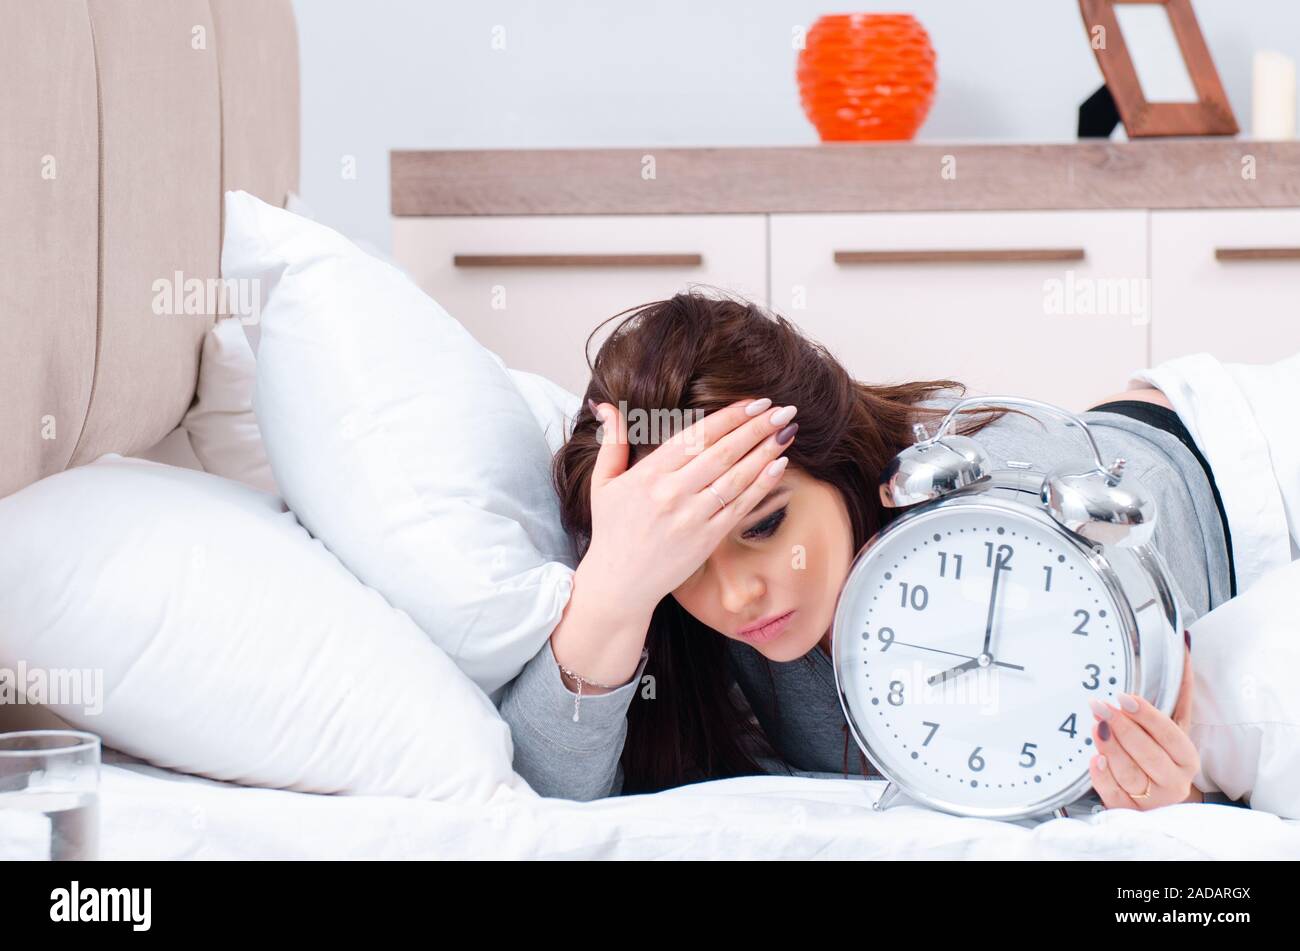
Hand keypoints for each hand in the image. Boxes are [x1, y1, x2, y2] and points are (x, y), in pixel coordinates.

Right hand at [580, 396, 796, 616]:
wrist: (619, 584)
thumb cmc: (612, 532)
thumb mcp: (603, 483)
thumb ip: (612, 442)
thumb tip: (605, 406)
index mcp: (649, 474)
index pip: (696, 436)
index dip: (729, 417)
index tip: (753, 402)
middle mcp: (673, 493)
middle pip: (723, 452)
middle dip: (756, 428)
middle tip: (782, 409)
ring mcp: (692, 517)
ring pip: (736, 477)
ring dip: (765, 452)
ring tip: (787, 432)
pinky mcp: (707, 539)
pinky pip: (740, 507)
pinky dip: (761, 485)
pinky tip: (779, 466)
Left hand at [1088, 637, 1201, 809]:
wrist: (1159, 799)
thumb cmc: (1164, 754)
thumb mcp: (1174, 723)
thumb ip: (1179, 689)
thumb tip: (1185, 642)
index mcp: (1187, 758)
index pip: (1169, 734)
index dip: (1146, 715)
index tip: (1123, 697)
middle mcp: (1174, 781)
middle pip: (1147, 753)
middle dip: (1122, 728)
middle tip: (1099, 706)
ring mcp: (1152, 799)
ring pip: (1129, 773)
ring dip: (1109, 748)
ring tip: (1094, 728)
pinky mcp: (1129, 811)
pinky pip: (1113, 794)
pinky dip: (1102, 776)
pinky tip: (1093, 759)